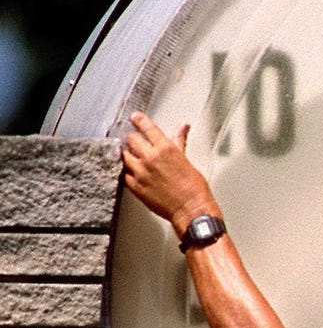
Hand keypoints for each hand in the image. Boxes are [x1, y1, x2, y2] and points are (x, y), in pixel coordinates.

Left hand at [121, 112, 218, 236]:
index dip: (138, 120)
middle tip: (135, 141)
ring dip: (128, 154)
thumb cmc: (194, 188)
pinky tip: (133, 172)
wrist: (191, 209)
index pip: (146, 127)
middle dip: (133, 138)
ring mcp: (140, 173)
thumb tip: (183, 128)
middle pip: (131, 139)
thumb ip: (179, 142)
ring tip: (133, 157)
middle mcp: (150, 158)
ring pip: (123, 155)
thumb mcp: (188, 160)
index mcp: (165, 148)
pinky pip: (124, 173)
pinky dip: (127, 171)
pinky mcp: (135, 186)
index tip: (135, 118)